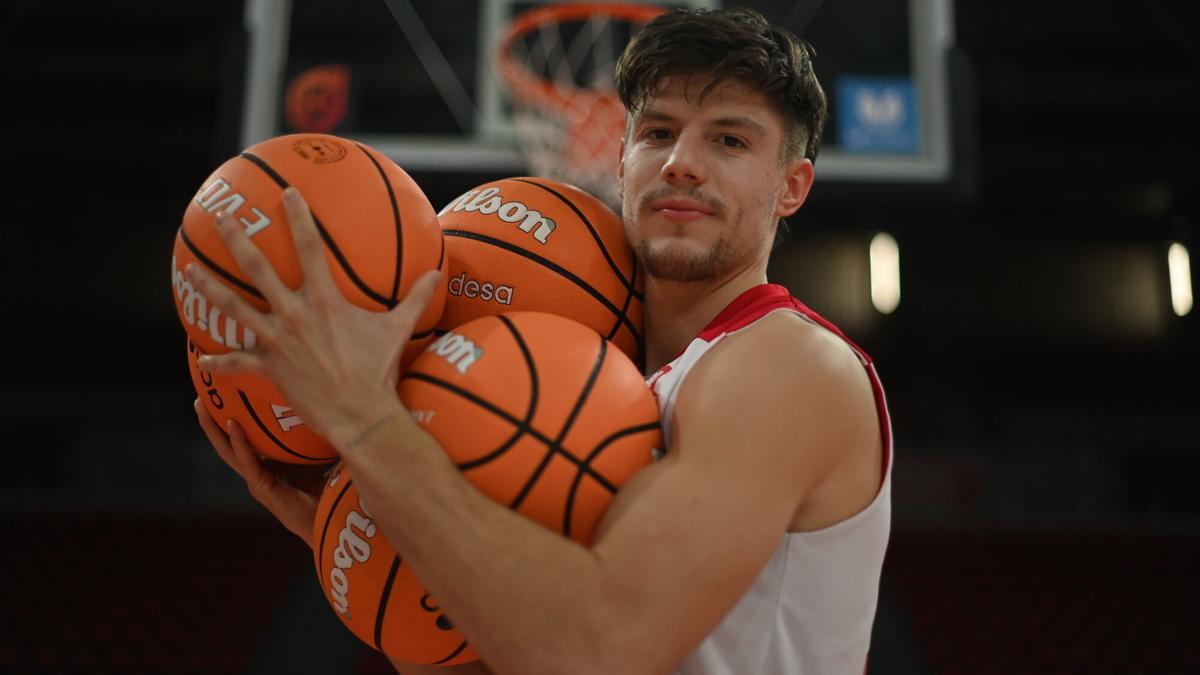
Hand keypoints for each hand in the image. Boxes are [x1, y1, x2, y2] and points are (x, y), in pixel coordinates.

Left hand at [182, 187, 440, 446]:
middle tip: (221, 218)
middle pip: (257, 269)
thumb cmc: (379, 370)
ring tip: (191, 271)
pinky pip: (237, 363)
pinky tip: (203, 359)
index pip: (309, 248)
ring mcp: (277, 340)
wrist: (359, 412)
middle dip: (237, 239)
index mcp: (324, 300)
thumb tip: (438, 275)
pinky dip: (219, 361)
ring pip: (234, 308)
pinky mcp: (269, 367)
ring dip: (210, 288)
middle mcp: (294, 314)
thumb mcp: (399, 329)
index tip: (287, 194)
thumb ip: (416, 299)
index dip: (298, 217)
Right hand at [195, 398, 321, 546]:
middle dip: (211, 421)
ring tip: (202, 406)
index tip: (222, 394)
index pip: (242, 438)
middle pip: (225, 442)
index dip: (229, 418)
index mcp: (265, 463)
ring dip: (214, 428)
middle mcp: (255, 470)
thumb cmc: (325, 487)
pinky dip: (240, 442)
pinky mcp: (261, 487)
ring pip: (228, 451)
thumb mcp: (315, 453)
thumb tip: (323, 401)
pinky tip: (233, 423)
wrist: (328, 519)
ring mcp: (256, 479)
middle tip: (198, 396)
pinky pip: (248, 461)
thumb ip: (311, 433)